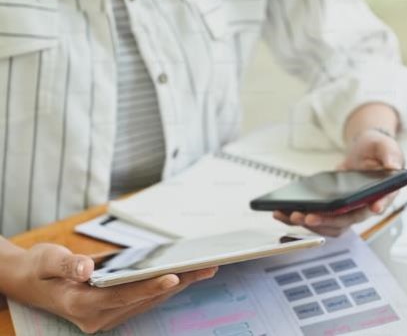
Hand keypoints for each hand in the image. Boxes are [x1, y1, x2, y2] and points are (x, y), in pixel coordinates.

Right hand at [6, 243, 216, 333]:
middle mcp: (96, 316)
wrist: (30, 282)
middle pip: (143, 299)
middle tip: (207, 268)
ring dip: (176, 285)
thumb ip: (67, 264)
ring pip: (147, 300)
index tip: (174, 276)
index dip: (148, 287)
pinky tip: (183, 274)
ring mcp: (106, 316)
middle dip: (177, 283)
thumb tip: (87, 267)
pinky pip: (143, 299)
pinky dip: (163, 286)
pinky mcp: (113, 309)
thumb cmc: (40, 269)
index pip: (121, 296)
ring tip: (204, 269)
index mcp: (80, 304)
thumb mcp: (47, 260)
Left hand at [273, 128, 403, 236]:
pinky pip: (318, 217)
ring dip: (309, 224)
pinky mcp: (333, 208)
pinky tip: (284, 213)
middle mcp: (364, 206)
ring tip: (289, 215)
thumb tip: (394, 166)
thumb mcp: (386, 146)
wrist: (364, 150)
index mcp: (381, 194)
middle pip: (345, 222)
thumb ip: (391, 155)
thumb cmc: (378, 149)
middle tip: (307, 216)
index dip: (368, 211)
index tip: (363, 211)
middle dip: (326, 221)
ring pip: (329, 225)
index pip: (376, 206)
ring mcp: (347, 209)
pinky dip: (301, 218)